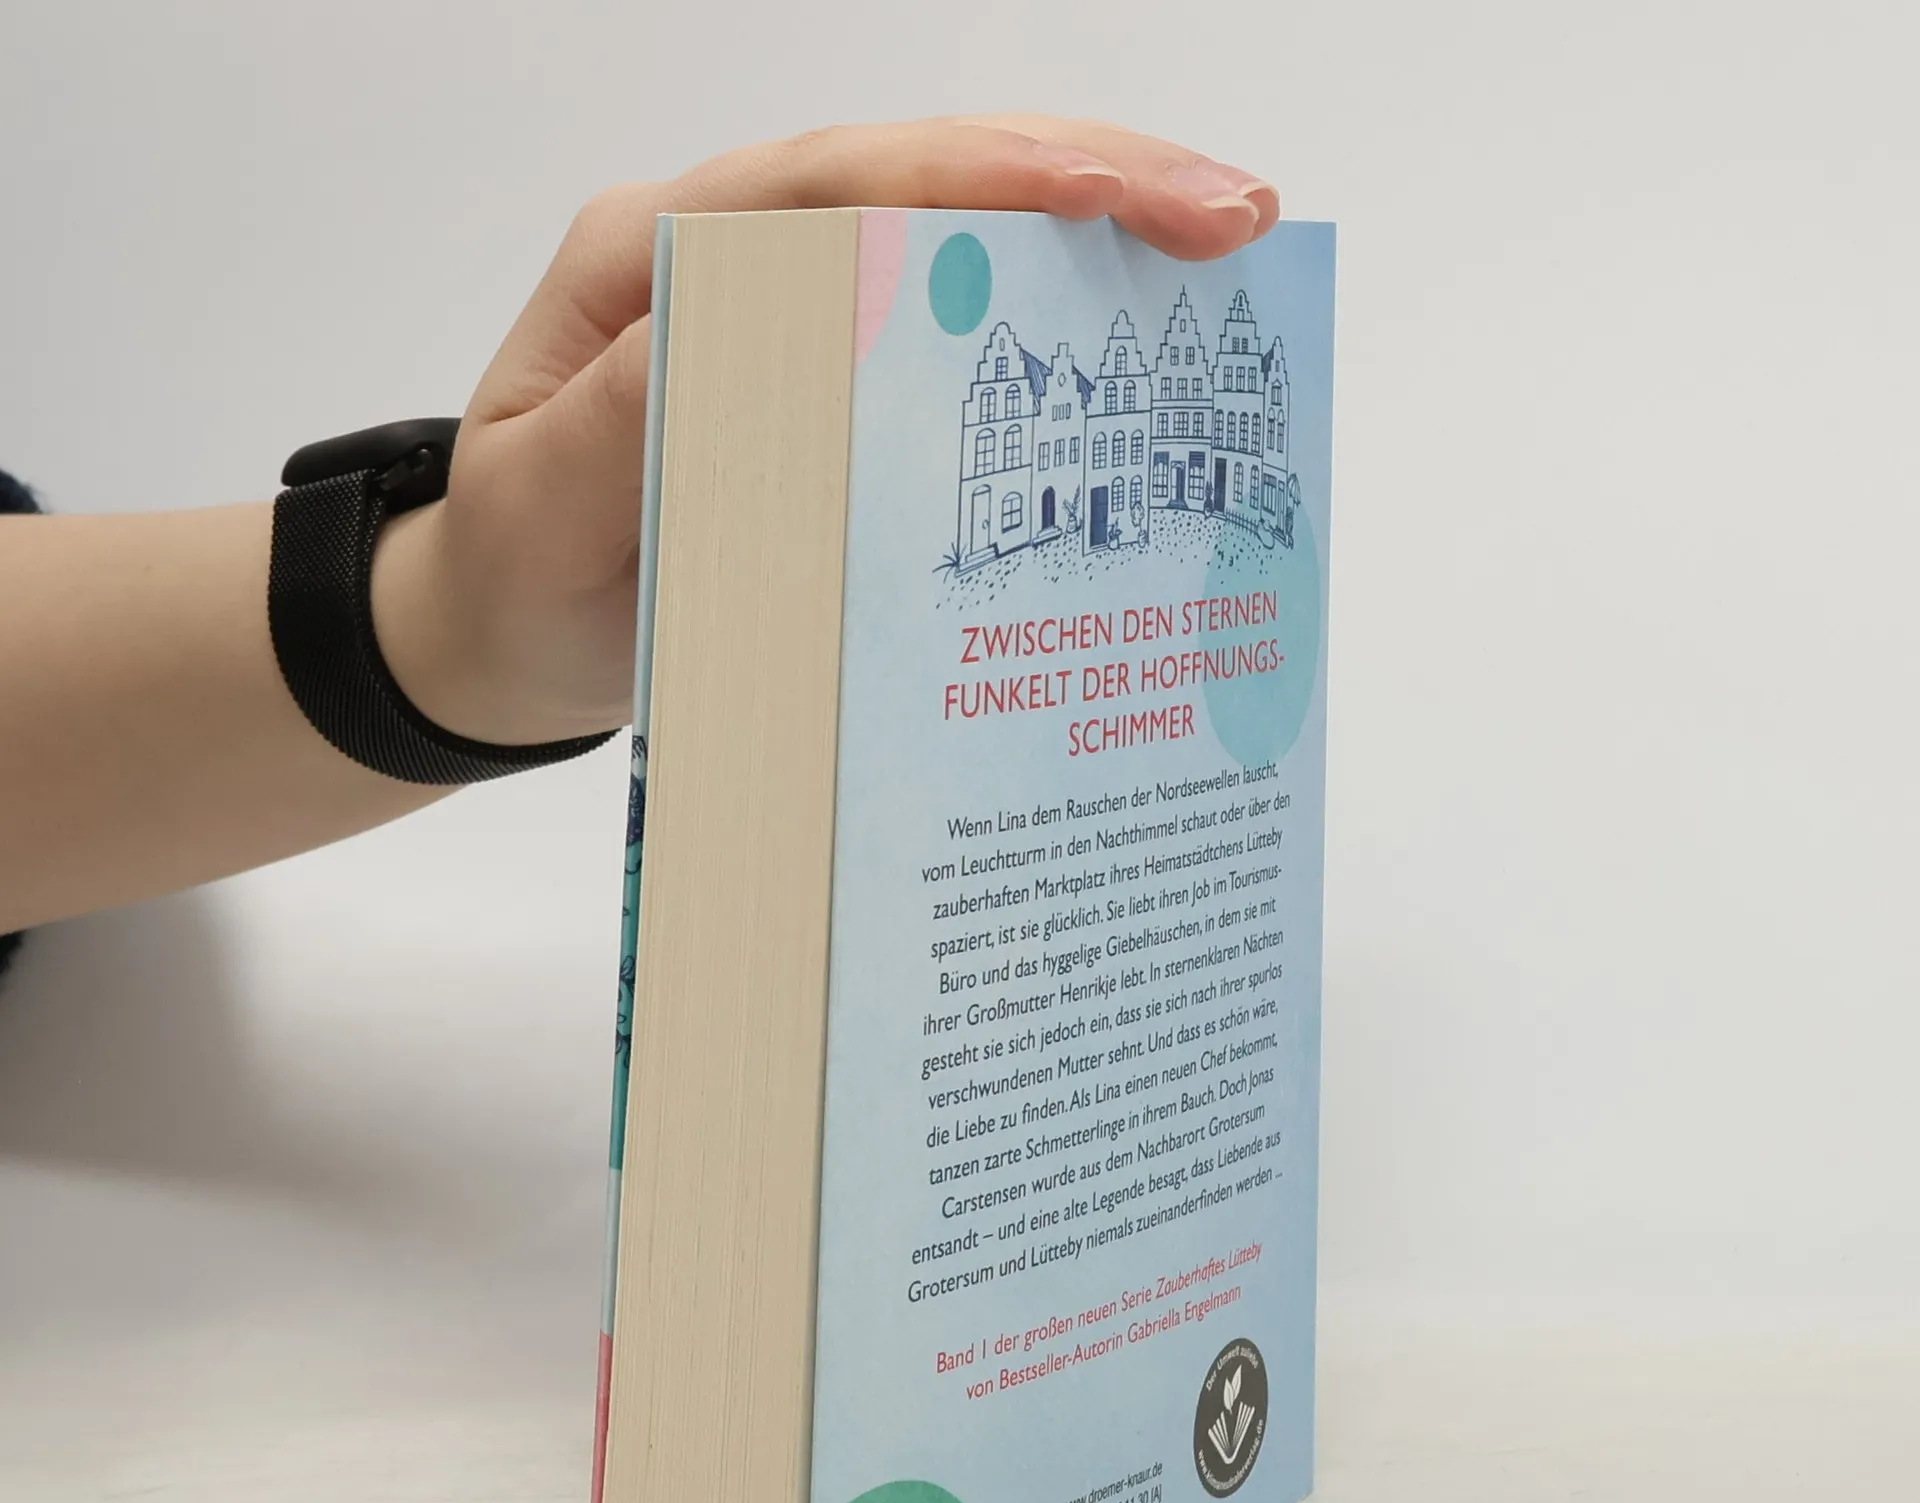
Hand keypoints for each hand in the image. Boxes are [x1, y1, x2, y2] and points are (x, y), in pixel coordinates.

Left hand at [373, 117, 1279, 745]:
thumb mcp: (540, 509)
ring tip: (1226, 249)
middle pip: (921, 176)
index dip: (974, 180)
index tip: (1102, 196)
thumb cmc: (516, 575)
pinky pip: (953, 324)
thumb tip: (746, 332)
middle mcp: (729, 256)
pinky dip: (1054, 319)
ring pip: (958, 233)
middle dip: (1086, 180)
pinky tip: (1146, 337)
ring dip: (1095, 235)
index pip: (830, 186)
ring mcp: (787, 310)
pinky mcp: (829, 377)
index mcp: (650, 258)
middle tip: (1232, 215)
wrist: (506, 633)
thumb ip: (625, 425)